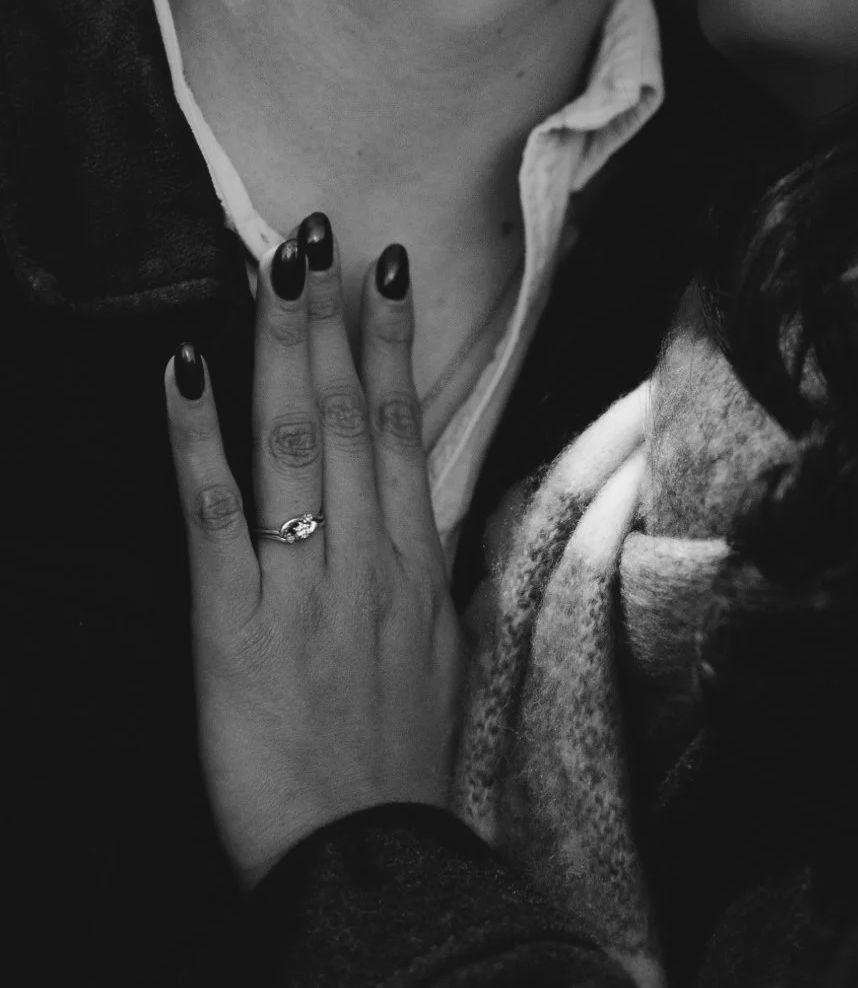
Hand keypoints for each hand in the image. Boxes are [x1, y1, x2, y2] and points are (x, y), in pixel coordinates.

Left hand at [165, 214, 464, 887]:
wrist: (367, 853)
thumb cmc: (402, 753)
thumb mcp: (442, 649)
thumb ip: (430, 566)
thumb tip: (424, 501)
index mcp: (414, 560)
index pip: (404, 426)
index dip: (393, 343)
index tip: (385, 272)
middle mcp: (365, 556)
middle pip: (349, 414)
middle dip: (332, 318)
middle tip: (319, 235)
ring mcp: (301, 584)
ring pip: (294, 443)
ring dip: (282, 349)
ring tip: (274, 270)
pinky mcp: (232, 624)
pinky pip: (214, 514)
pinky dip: (195, 439)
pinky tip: (183, 372)